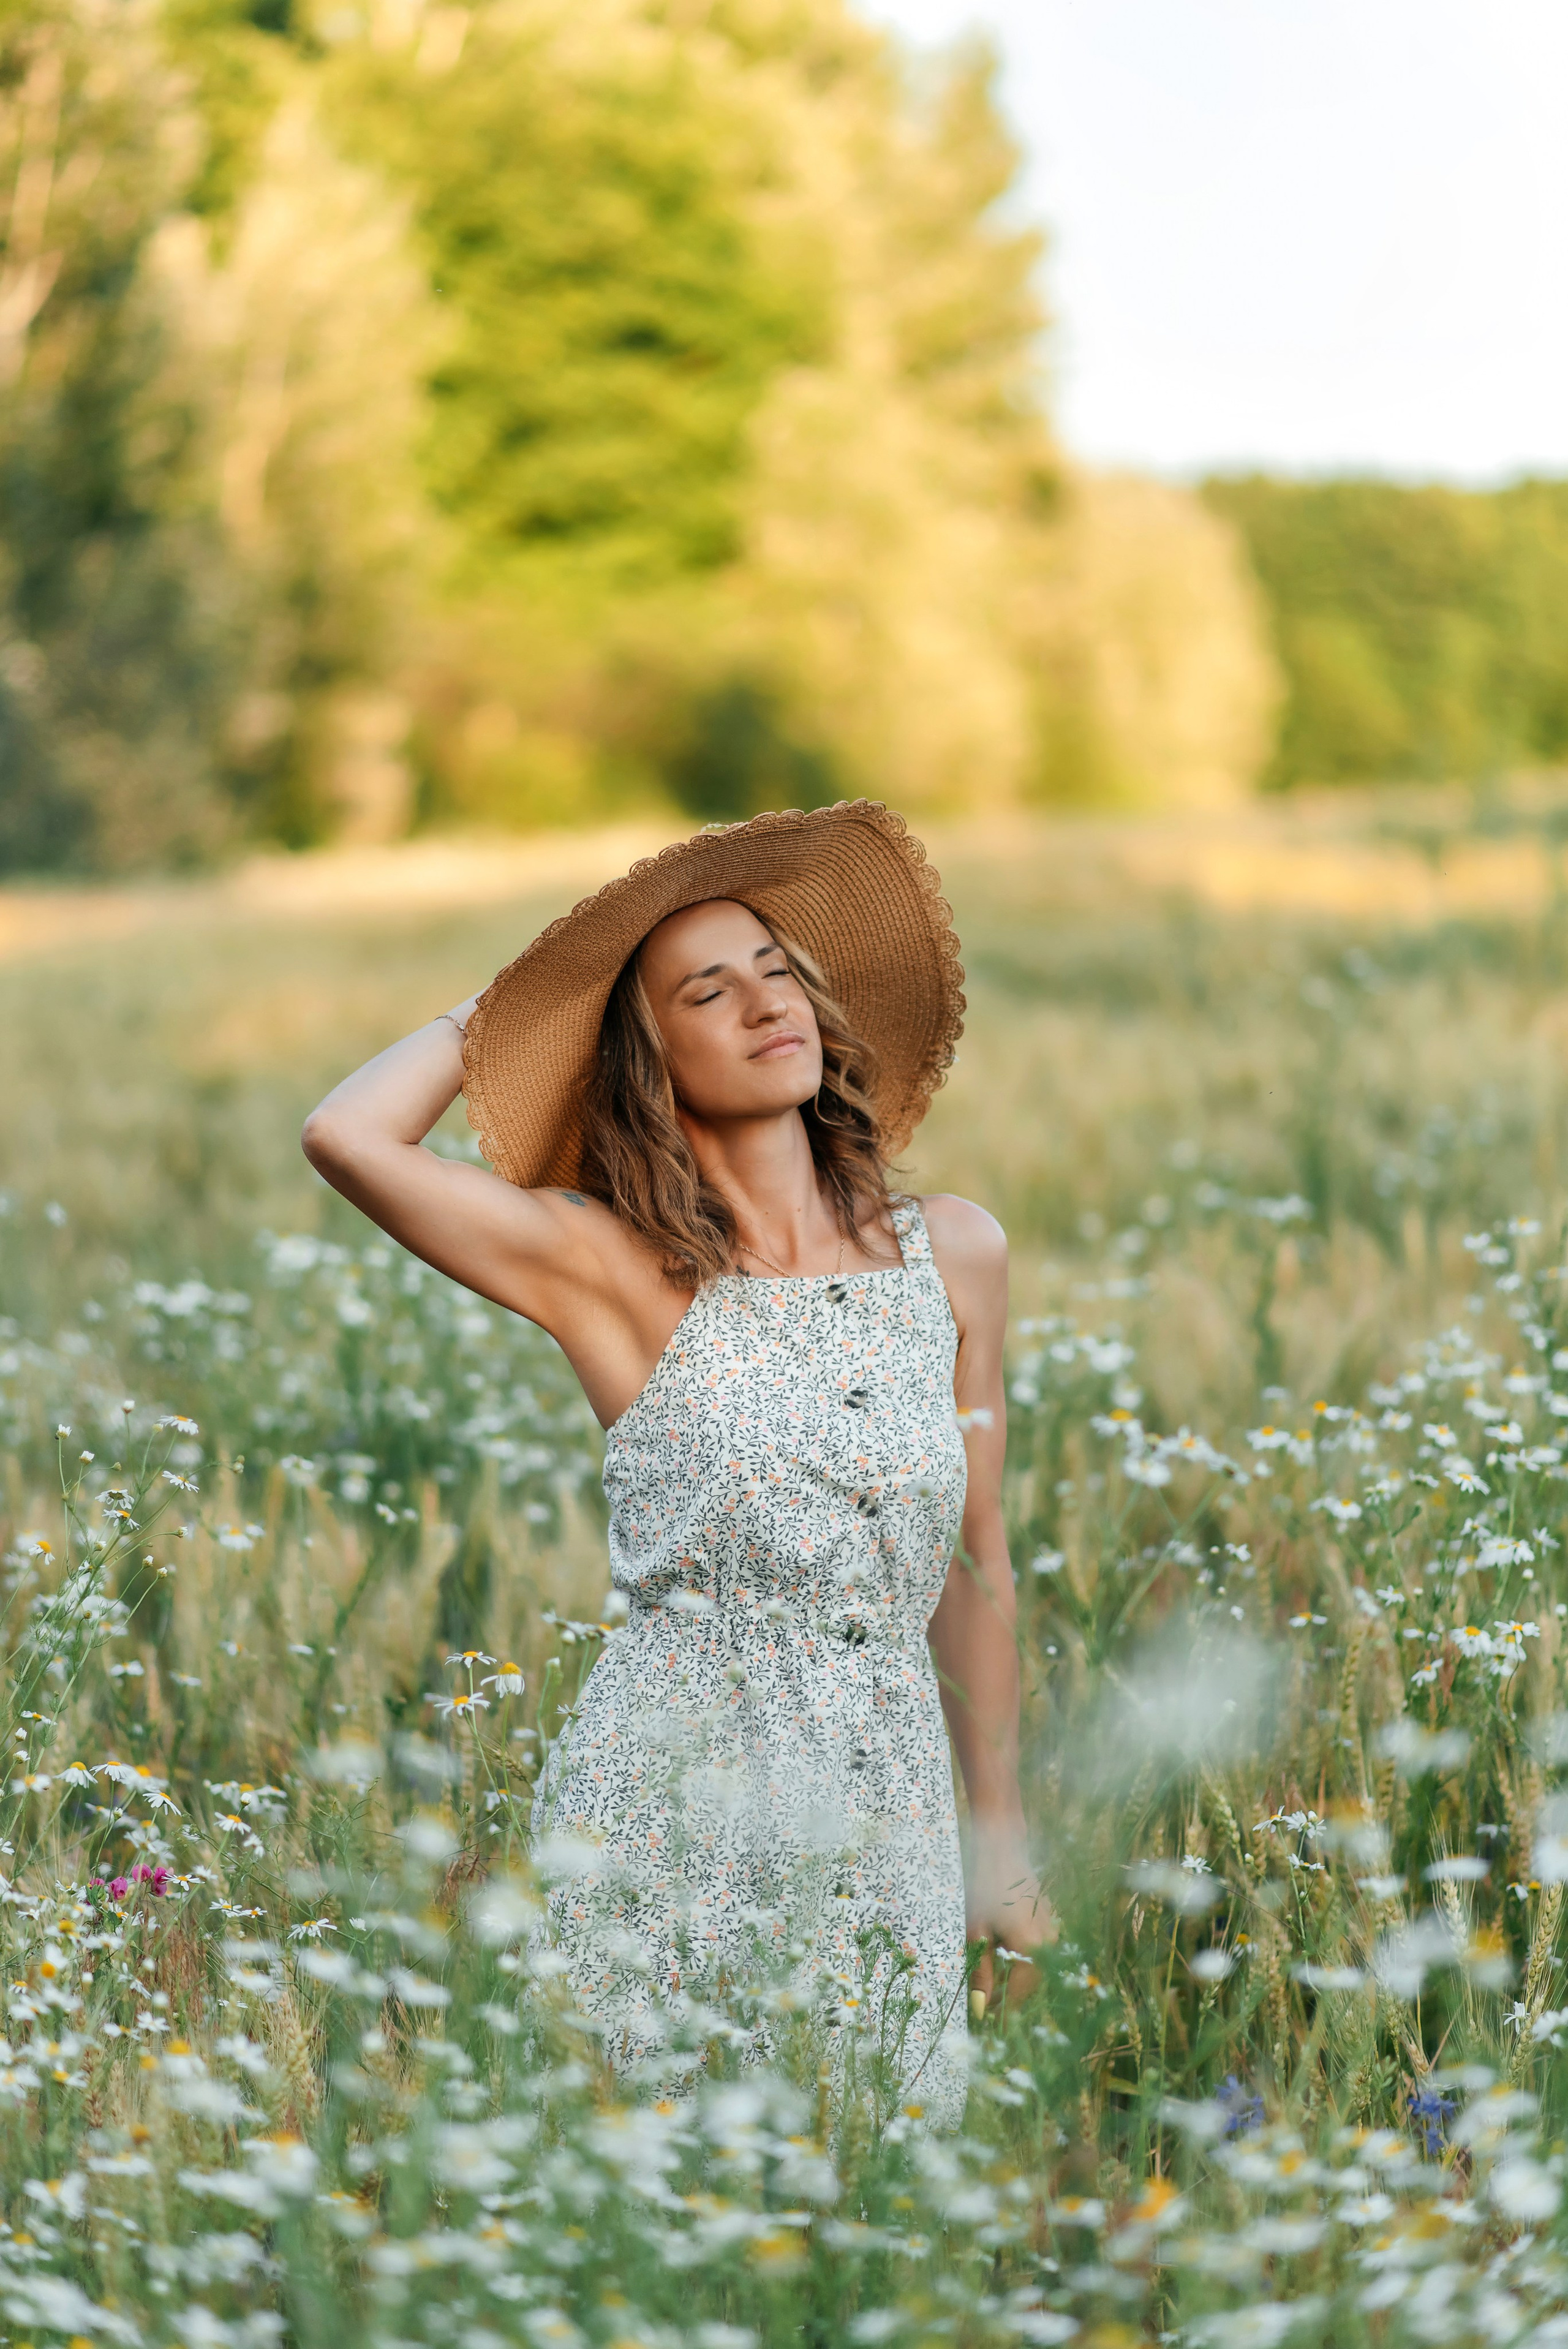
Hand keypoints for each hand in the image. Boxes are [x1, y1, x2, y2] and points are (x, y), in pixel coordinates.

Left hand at [965, 1820, 1057, 2012]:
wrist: (1000, 1845)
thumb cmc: (983, 1886)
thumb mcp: (976, 1931)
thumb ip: (982, 1971)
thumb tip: (982, 2008)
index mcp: (1033, 1949)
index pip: (1018, 1995)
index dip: (1002, 2013)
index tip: (986, 2027)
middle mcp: (1049, 1942)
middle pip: (1028, 1983)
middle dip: (1008, 1997)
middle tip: (985, 2009)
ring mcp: (1051, 1929)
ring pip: (1032, 1967)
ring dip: (1013, 1979)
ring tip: (989, 1986)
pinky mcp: (1047, 1918)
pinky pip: (1034, 1950)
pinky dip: (1018, 1960)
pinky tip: (999, 1959)